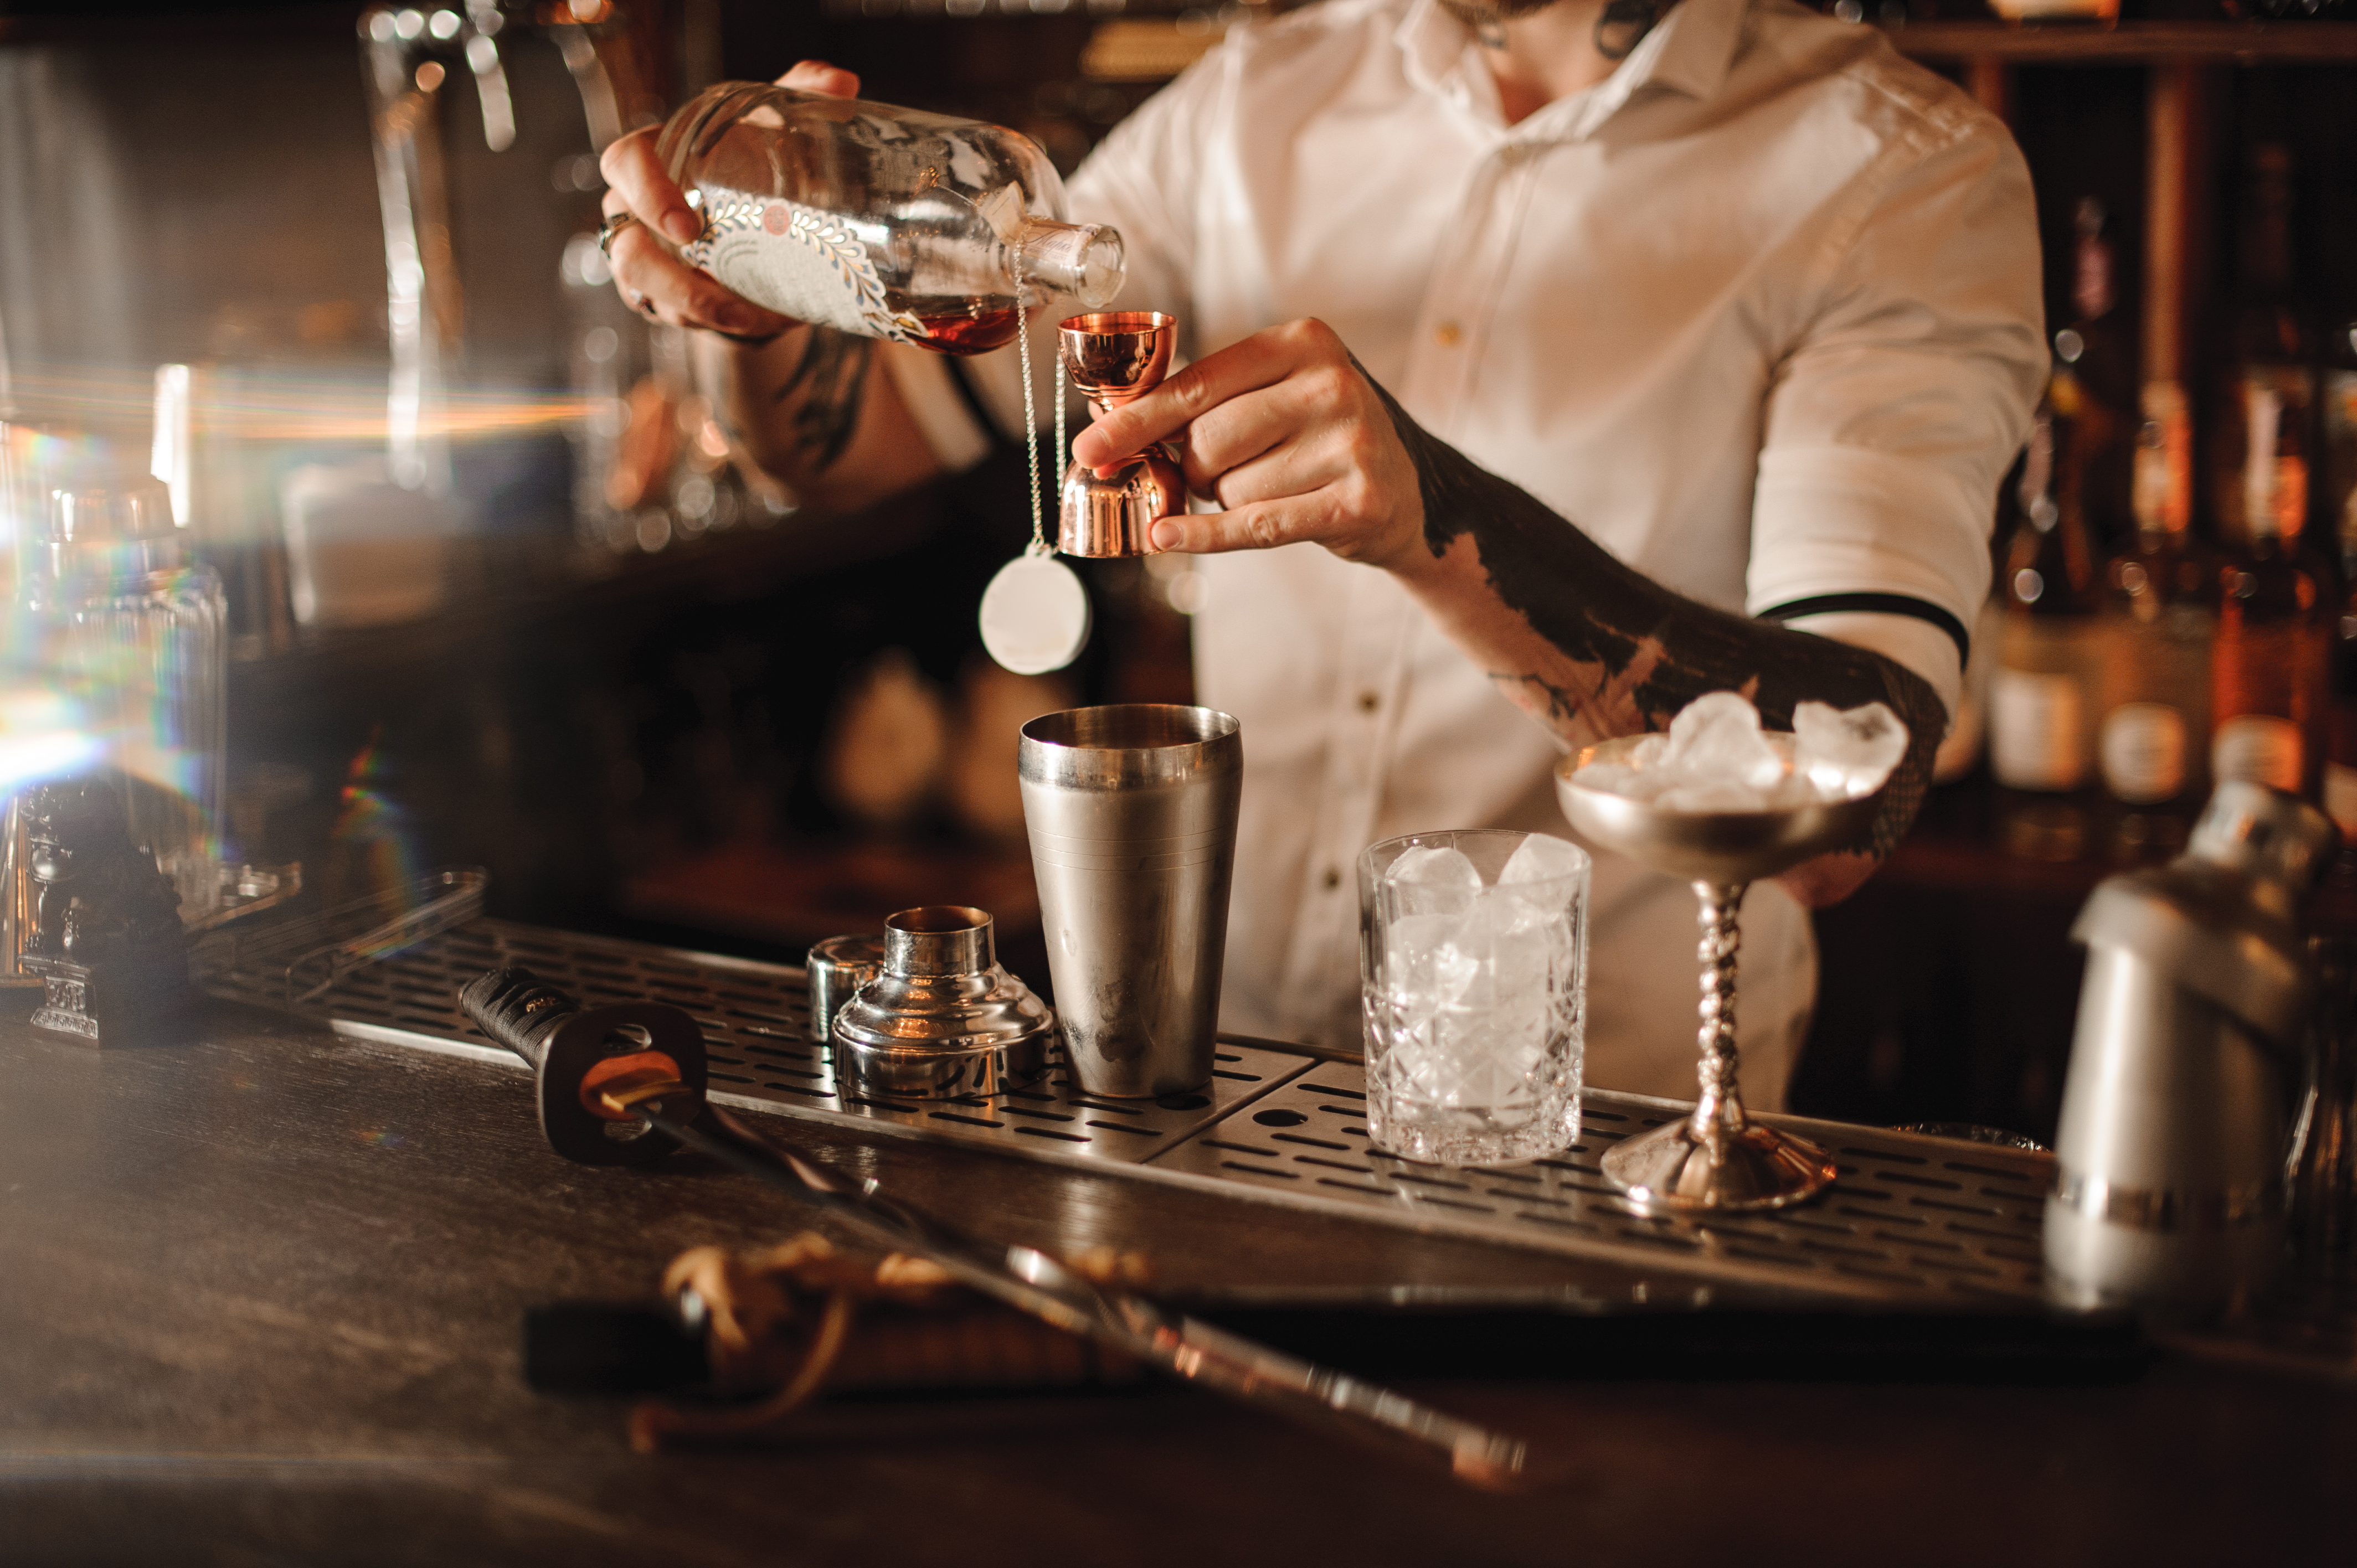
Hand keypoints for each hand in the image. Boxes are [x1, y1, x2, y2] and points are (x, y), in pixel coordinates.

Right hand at [597, 61, 861, 342]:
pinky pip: (678, 321)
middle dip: (670, 282)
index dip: (645, 195)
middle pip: (626, 250)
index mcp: (653, 157)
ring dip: (706, 316)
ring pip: (651, 296)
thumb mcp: (772, 121)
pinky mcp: (664, 299)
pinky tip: (767, 325)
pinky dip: (722, 328)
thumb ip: (802, 93)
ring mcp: (645, 260)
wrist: (750, 210)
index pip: (624, 165)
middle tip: (727, 300)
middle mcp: (636, 211)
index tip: (689, 228)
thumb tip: (842, 84)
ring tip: (760, 320)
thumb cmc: (748, 155)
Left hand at [1065, 319, 1427, 569]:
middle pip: (1209, 440)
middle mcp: (1332, 384)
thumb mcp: (1278, 393)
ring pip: (1232, 488)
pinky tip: (1167, 538)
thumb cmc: (1324, 436)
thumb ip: (1206, 399)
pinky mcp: (1356, 502)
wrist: (1414, 489)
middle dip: (1197, 468)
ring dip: (1230, 500)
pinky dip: (1206, 536)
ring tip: (1274, 487)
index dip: (1137, 419)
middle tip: (1219, 473)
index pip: (1197, 384)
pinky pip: (1255, 525)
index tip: (1089, 443)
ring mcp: (1350, 444)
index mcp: (1304, 341)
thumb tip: (1107, 421)